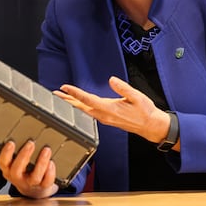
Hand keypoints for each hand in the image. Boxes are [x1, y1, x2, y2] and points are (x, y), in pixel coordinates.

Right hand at [0, 140, 58, 198]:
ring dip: (41, 162)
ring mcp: (30, 184)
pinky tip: (51, 162)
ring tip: (46, 150)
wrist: (33, 191)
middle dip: (24, 155)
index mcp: (8, 170)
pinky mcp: (42, 187)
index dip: (6, 153)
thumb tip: (23, 133)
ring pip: (35, 177)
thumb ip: (17, 151)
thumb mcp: (16, 162)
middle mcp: (17, 178)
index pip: (3, 162)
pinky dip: (50, 172)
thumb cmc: (24, 171)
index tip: (11, 142)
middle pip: (17, 170)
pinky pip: (47, 181)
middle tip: (31, 143)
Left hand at [54, 76, 171, 144]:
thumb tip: (111, 80)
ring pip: (83, 110)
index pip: (88, 100)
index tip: (65, 87)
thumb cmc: (145, 111)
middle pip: (81, 107)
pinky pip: (89, 113)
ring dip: (72, 104)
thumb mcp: (137, 96)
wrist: (150, 126)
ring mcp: (104, 118)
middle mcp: (104, 115)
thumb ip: (123, 88)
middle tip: (54, 93)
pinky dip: (80, 107)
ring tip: (61, 98)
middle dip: (67, 100)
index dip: (75, 93)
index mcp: (109, 109)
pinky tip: (76, 104)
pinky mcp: (106, 119)